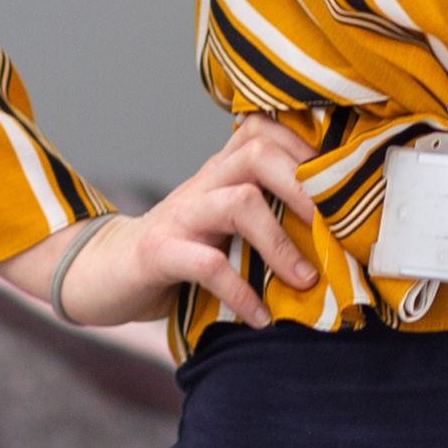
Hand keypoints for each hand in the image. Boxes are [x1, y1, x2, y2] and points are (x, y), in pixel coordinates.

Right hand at [3, 117, 320, 328]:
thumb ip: (263, 210)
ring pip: (238, 203)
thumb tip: (336, 227)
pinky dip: (241, 291)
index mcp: (221, 171)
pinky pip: (207, 264)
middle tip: (335, 229)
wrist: (104, 272)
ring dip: (280, 243)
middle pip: (257, 154)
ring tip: (306, 280)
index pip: (265, 131)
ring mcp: (180, 215)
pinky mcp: (160, 253)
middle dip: (304, 187)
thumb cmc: (180, 250)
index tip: (343, 184)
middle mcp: (203, 183)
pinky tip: (261, 317)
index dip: (307, 148)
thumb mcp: (221, 221)